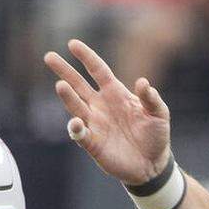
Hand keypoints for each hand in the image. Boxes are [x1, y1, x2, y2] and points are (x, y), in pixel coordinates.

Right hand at [44, 40, 171, 185]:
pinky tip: (76, 122)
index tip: (72, 44)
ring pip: (75, 106)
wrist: (153, 164)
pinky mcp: (93, 143)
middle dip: (64, 71)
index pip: (98, 71)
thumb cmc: (156, 135)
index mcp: (116, 93)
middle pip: (79, 85)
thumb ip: (151, 98)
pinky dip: (76, 128)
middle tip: (49, 56)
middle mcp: (101, 106)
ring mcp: (95, 123)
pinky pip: (80, 134)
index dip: (86, 57)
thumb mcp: (159, 113)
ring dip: (68, 96)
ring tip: (60, 85)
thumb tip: (142, 82)